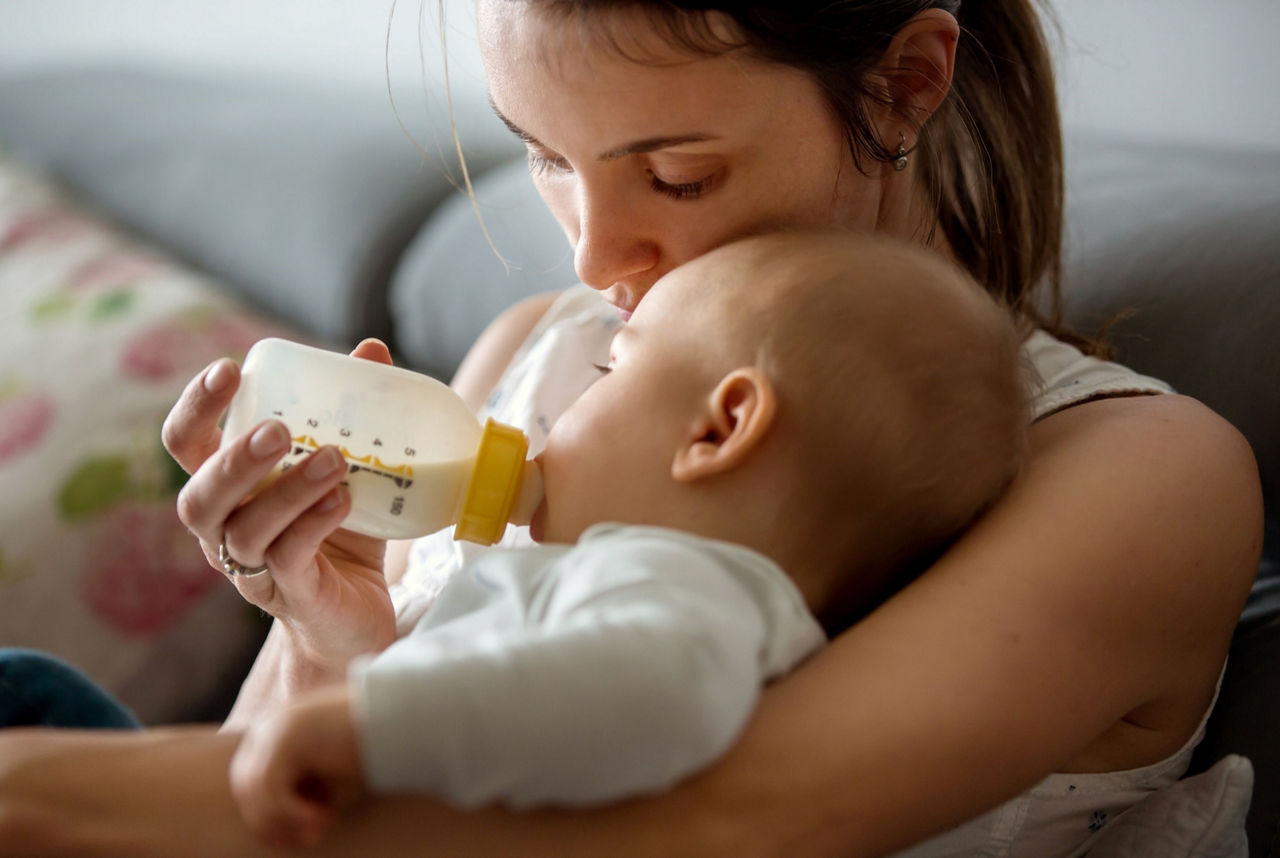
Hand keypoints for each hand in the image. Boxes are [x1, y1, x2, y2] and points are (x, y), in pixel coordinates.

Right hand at [163, 339, 396, 670]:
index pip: (186, 443)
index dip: (196, 407)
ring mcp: (251, 569)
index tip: (228, 371)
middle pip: (198, 495)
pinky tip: (342, 501)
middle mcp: (224, 529)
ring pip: (245, 529)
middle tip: (278, 428)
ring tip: (333, 459)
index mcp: (226, 487)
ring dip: (288, 489)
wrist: (358, 616)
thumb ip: (351, 413)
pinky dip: (313, 524)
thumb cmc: (341, 532)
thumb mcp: (347, 467)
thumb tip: (371, 351)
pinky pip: (288, 558)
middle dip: (234, 458)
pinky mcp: (291, 594)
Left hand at [229, 684, 364, 848]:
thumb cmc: (370, 749)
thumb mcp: (331, 777)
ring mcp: (273, 728)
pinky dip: (291, 811)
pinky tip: (322, 818)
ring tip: (316, 832)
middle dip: (271, 822)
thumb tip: (290, 832)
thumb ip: (304, 795)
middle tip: (307, 840)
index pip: (252, 779)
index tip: (298, 837)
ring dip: (282, 820)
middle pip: (245, 786)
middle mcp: (268, 725)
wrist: (398, 718)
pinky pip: (270, 786)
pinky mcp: (285, 736)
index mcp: (275, 730)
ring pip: (253, 790)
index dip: (270, 814)